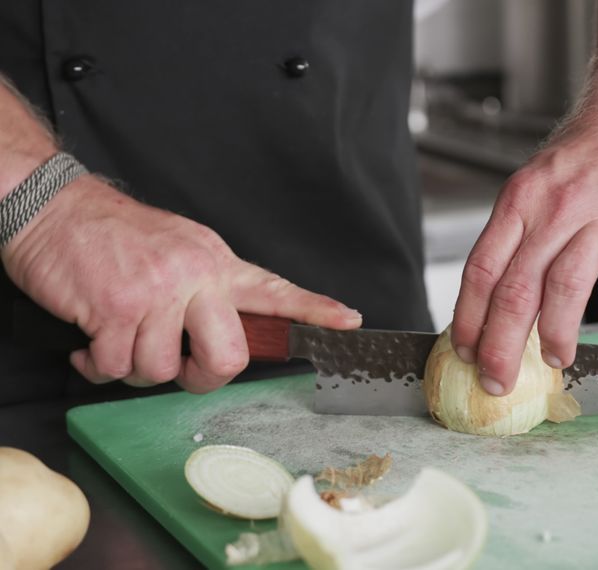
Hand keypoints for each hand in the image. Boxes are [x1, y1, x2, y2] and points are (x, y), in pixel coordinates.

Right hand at [1, 176, 361, 392]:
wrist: (54, 208)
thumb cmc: (116, 238)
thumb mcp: (180, 251)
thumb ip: (209, 290)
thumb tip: (229, 334)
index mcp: (217, 265)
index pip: (275, 291)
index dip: (315, 311)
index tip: (350, 322)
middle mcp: (196, 277)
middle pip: (227, 359)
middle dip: (201, 377)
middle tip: (179, 366)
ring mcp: (156, 293)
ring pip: (161, 371)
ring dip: (133, 368)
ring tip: (117, 337)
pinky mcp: (114, 308)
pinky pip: (115, 368)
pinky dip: (96, 366)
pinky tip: (90, 344)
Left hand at [451, 105, 597, 395]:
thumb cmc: (588, 158)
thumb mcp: (538, 186)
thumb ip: (520, 240)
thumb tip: (493, 309)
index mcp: (521, 200)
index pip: (483, 269)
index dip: (469, 319)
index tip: (465, 354)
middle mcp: (557, 207)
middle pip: (518, 288)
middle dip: (502, 345)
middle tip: (498, 380)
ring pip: (567, 286)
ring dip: (557, 334)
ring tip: (555, 359)